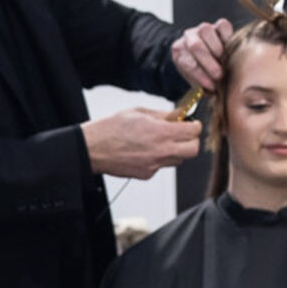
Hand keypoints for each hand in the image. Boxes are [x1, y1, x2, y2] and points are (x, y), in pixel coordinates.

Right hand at [81, 108, 203, 178]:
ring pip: (179, 160)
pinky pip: (161, 166)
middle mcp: (161, 151)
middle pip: (193, 150)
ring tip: (160, 142)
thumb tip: (178, 115)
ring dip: (176, 150)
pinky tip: (144, 151)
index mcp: (161, 132)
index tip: (190, 123)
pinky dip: (158, 159)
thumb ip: (163, 115)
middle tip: (183, 134)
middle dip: (191, 141)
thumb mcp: (139, 113)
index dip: (194, 125)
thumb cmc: (110, 129)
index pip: (193, 131)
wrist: (92, 149)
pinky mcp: (146, 174)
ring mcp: (154, 165)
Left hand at [171, 18, 233, 91]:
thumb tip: (216, 93)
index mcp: (180, 52)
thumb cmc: (201, 69)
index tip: (210, 86)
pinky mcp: (217, 25)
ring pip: (206, 31)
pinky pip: (222, 25)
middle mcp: (189, 38)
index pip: (187, 63)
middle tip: (219, 75)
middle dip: (209, 63)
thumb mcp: (197, 79)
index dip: (200, 75)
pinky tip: (229, 47)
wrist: (206, 53)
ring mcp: (202, 29)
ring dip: (217, 49)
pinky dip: (227, 35)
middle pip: (196, 46)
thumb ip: (202, 84)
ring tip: (223, 60)